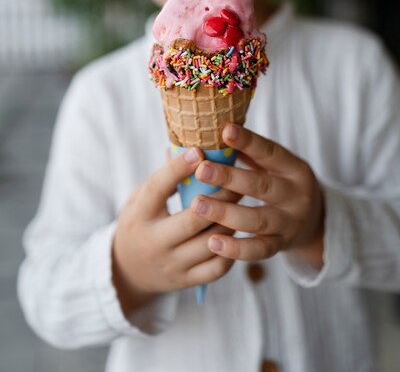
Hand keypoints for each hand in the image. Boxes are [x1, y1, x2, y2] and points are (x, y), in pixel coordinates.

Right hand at [112, 147, 237, 314]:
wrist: (127, 271)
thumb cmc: (140, 222)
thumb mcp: (140, 199)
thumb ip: (162, 178)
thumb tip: (186, 149)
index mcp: (140, 215)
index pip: (158, 188)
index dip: (178, 168)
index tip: (198, 151)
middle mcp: (154, 241)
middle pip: (192, 219)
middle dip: (219, 196)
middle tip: (238, 178)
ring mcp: (172, 264)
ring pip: (211, 242)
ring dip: (230, 220)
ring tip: (243, 202)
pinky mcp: (186, 280)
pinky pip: (217, 267)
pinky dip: (232, 249)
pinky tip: (236, 231)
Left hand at [191, 124, 324, 267]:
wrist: (314, 222)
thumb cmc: (280, 183)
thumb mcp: (274, 166)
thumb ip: (249, 153)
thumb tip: (210, 134)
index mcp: (294, 168)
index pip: (270, 152)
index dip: (248, 141)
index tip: (225, 130)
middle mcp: (296, 195)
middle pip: (261, 185)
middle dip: (229, 177)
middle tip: (201, 170)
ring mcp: (290, 223)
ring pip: (257, 219)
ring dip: (226, 213)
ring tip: (198, 205)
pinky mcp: (282, 246)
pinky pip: (258, 250)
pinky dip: (236, 249)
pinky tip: (213, 242)